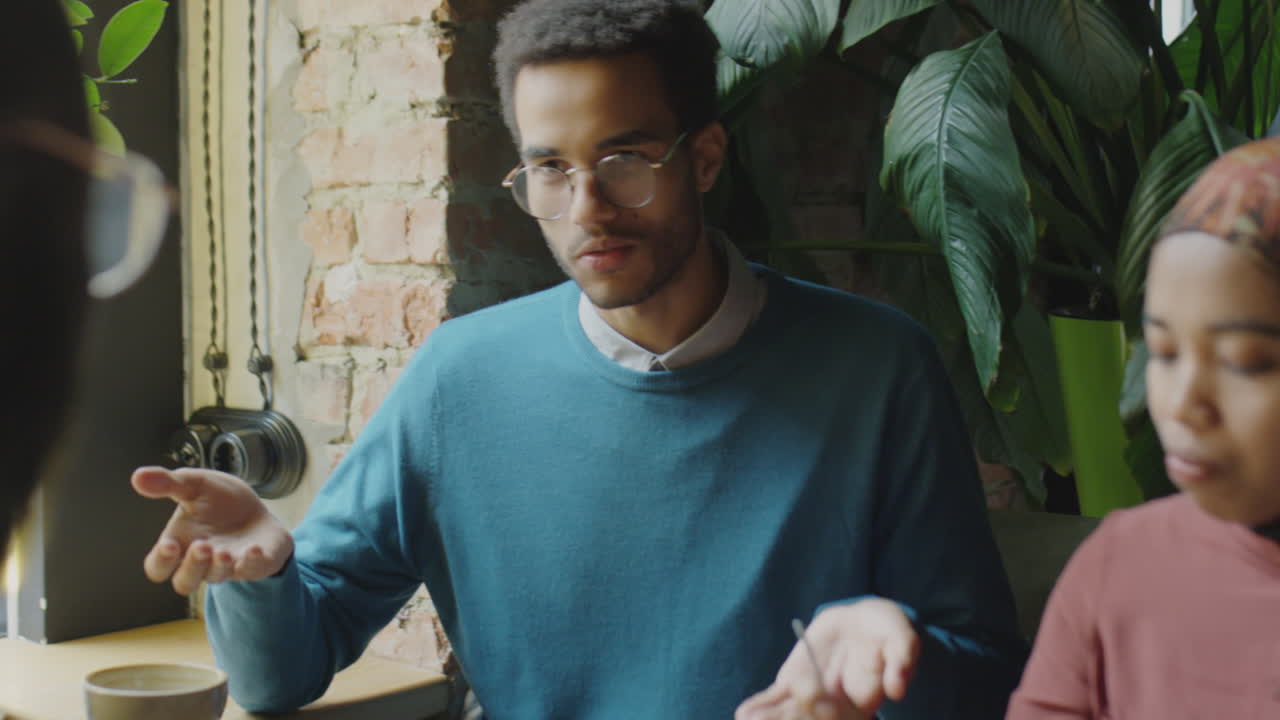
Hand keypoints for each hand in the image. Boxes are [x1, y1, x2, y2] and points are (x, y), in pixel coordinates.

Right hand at [131, 466, 292, 594]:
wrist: (255, 509)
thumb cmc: (217, 502)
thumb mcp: (195, 485)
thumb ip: (169, 483)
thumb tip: (138, 476)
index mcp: (179, 545)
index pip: (158, 567)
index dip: (161, 561)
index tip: (169, 544)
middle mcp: (200, 562)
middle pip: (184, 583)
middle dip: (192, 567)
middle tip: (202, 545)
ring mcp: (228, 566)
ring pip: (215, 578)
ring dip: (219, 566)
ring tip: (223, 551)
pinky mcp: (255, 564)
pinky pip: (252, 571)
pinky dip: (252, 562)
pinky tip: (254, 549)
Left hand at [735, 598, 920, 719]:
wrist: (864, 622)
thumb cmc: (887, 632)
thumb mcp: (902, 640)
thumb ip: (901, 662)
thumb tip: (896, 690)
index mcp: (864, 704)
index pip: (845, 717)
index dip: (828, 712)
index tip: (814, 700)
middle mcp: (837, 708)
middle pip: (814, 719)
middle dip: (792, 719)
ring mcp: (813, 699)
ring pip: (791, 713)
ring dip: (771, 717)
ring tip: (748, 719)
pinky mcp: (795, 684)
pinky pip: (778, 698)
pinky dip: (762, 705)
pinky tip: (745, 712)